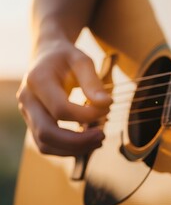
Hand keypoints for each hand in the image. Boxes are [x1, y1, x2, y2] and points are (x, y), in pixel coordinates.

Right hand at [17, 39, 112, 155]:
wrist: (47, 55)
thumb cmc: (66, 57)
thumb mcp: (82, 60)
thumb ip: (93, 82)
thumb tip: (106, 104)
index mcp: (37, 80)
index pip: (60, 109)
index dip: (86, 115)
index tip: (107, 108)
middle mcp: (27, 99)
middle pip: (46, 133)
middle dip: (78, 141)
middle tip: (103, 135)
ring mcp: (27, 114)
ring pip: (45, 144)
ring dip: (74, 149)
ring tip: (99, 140)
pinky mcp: (34, 123)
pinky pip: (48, 144)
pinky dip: (69, 148)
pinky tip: (89, 141)